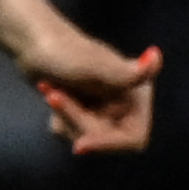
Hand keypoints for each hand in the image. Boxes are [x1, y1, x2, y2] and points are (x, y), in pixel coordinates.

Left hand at [21, 34, 159, 155]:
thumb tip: (155, 57)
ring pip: (85, 135)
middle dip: (76, 121)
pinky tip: (51, 93)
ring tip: (53, 91)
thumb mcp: (93, 66)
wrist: (34, 42)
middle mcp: (126, 102)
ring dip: (65, 116)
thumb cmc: (62, 51)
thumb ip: (127, 72)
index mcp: (137, 92)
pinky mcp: (86, 109)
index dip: (108, 145)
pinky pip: (71, 131)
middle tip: (55, 97)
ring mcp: (105, 107)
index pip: (133, 139)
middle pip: (103, 138)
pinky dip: (59, 115)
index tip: (78, 147)